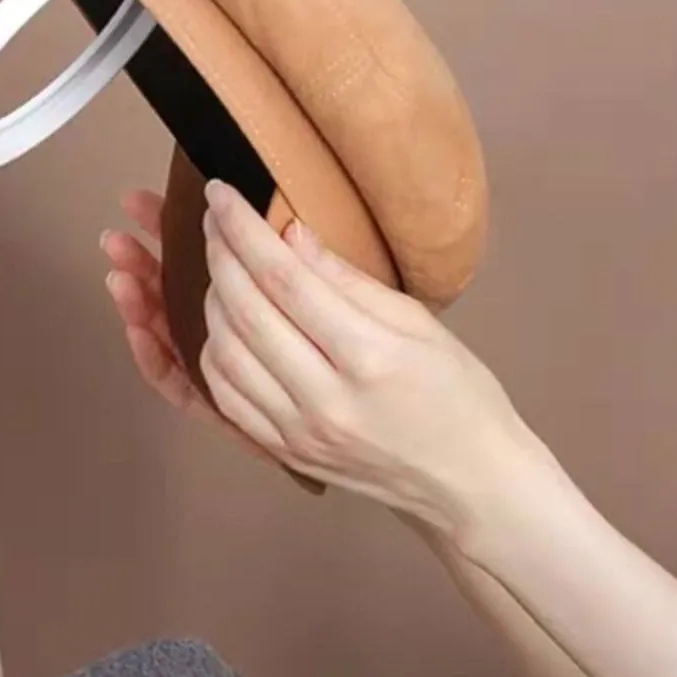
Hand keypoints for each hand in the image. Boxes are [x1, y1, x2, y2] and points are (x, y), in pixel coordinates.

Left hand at [103, 179, 547, 541]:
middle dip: (218, 256)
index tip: (220, 194)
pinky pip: (225, 397)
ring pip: (224, 354)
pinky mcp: (282, 453)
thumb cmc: (458, 393)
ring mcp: (298, 432)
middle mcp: (325, 400)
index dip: (244, 231)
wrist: (468, 481)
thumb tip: (288, 232)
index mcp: (369, 358)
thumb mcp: (420, 323)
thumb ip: (348, 279)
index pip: (285, 280)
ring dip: (209, 303)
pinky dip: (212, 352)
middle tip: (210, 220)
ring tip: (219, 268)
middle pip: (245, 314)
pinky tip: (221, 324)